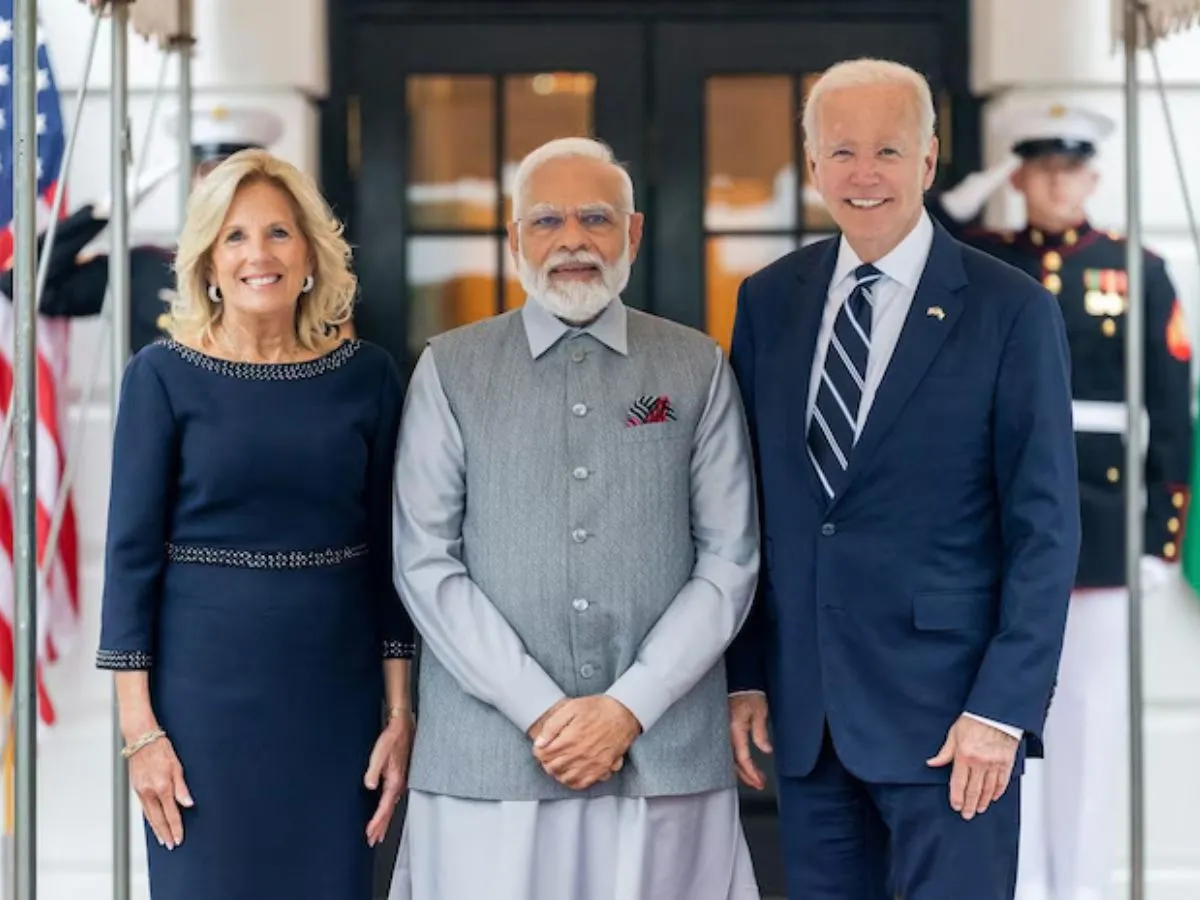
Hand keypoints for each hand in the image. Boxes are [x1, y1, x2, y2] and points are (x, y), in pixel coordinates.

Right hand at [128, 736, 192, 849]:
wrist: (141, 739)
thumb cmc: (160, 748)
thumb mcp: (177, 766)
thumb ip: (182, 787)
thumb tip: (188, 804)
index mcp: (162, 786)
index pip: (171, 813)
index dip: (176, 828)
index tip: (179, 839)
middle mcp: (149, 792)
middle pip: (158, 819)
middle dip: (165, 833)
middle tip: (170, 845)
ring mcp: (141, 791)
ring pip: (149, 815)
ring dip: (156, 828)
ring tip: (162, 838)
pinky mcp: (136, 788)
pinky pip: (144, 807)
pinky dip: (149, 817)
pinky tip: (153, 822)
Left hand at [363, 711, 414, 846]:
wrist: (403, 726)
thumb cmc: (392, 737)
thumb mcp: (380, 752)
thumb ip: (373, 770)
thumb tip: (369, 785)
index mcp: (395, 780)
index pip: (384, 808)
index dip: (376, 822)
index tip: (369, 833)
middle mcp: (399, 784)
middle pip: (389, 811)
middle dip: (381, 827)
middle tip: (372, 841)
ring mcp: (400, 781)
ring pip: (391, 807)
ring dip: (384, 821)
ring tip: (378, 833)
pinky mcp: (399, 777)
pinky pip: (392, 800)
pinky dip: (387, 810)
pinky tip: (384, 812)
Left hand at [531, 696, 639, 789]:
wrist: (623, 714)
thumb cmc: (598, 709)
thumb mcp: (572, 707)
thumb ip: (553, 725)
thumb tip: (539, 742)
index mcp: (570, 739)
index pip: (543, 755)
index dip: (538, 751)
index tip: (541, 747)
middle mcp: (579, 754)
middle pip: (552, 768)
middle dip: (546, 761)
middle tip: (548, 754)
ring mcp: (591, 764)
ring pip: (564, 778)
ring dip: (557, 772)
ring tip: (558, 762)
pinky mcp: (601, 769)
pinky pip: (582, 783)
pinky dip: (572, 781)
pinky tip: (571, 772)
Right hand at [729, 693, 771, 788]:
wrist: (739, 682)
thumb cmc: (749, 694)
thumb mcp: (759, 712)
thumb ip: (761, 733)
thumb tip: (766, 750)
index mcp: (734, 730)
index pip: (742, 758)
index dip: (751, 772)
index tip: (760, 781)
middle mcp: (725, 733)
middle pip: (733, 762)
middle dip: (746, 775)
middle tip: (758, 784)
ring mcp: (722, 732)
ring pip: (729, 757)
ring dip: (741, 769)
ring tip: (753, 777)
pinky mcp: (722, 730)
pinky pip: (726, 749)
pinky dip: (734, 759)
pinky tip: (740, 764)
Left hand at [926, 715, 1018, 819]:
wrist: (996, 712)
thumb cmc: (975, 720)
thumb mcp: (954, 734)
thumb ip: (944, 752)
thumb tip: (932, 763)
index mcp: (964, 756)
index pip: (958, 783)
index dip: (957, 797)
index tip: (956, 806)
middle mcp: (979, 762)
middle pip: (973, 790)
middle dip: (969, 805)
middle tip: (967, 815)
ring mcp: (994, 764)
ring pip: (988, 789)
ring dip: (983, 801)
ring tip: (979, 809)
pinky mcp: (1006, 762)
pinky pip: (1002, 781)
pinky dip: (998, 791)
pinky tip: (993, 797)